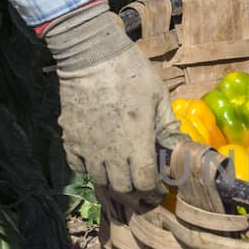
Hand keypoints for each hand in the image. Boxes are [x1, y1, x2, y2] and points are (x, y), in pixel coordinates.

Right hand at [42, 3, 181, 199]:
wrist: (90, 55)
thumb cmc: (131, 72)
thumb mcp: (159, 96)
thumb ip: (168, 126)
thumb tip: (179, 148)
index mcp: (136, 143)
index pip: (145, 183)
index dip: (154, 191)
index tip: (161, 189)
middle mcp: (111, 152)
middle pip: (122, 189)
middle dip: (135, 193)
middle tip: (143, 188)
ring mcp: (87, 147)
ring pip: (99, 181)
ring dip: (112, 183)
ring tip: (121, 177)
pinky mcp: (70, 139)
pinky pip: (77, 166)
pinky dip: (88, 169)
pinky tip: (98, 161)